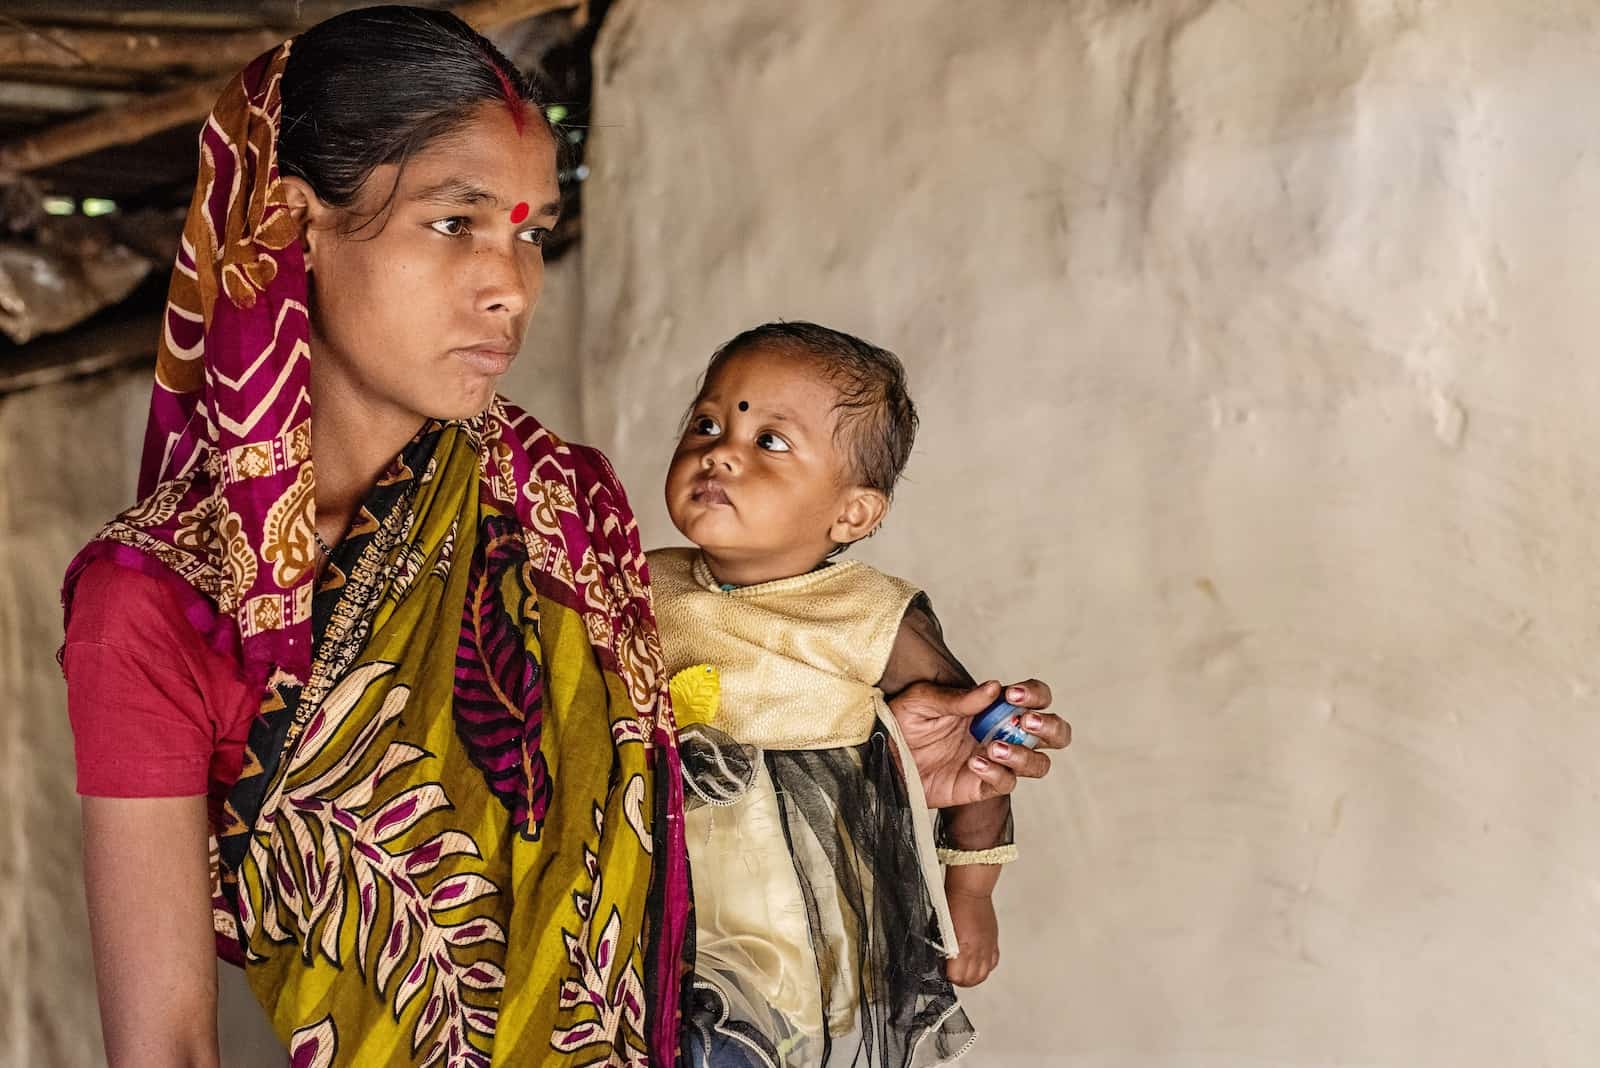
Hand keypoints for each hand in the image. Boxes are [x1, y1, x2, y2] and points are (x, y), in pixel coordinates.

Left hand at [888, 679, 1067, 807]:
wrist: (880, 756)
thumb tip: (994, 687)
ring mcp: (996, 761)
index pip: (1036, 697)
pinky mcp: (981, 787)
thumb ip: (960, 698)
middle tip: (1025, 722)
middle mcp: (1002, 733)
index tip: (1014, 696)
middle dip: (1050, 726)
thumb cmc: (902, 722)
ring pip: (1039, 763)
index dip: (1036, 695)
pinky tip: (975, 763)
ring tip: (993, 746)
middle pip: (1054, 733)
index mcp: (994, 707)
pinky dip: (997, 774)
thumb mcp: (924, 700)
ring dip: (1025, 754)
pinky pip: (1006, 784)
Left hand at [944, 888, 999, 986]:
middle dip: (960, 980)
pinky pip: (992, 963)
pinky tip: (977, 962)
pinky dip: (985, 967)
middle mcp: (977, 950)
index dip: (948, 976)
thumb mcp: (940, 929)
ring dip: (973, 977)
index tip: (944, 971)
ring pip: (983, 974)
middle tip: (952, 973)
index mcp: (963, 948)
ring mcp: (987, 947)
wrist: (970, 891)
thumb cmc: (953, 904)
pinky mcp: (993, 942)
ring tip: (964, 972)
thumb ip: (941, 949)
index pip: (957, 977)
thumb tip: (939, 961)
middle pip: (971, 980)